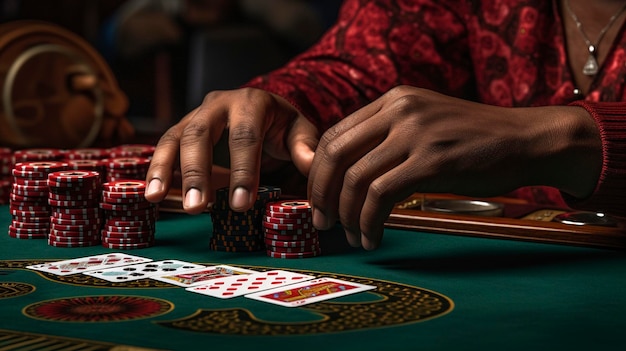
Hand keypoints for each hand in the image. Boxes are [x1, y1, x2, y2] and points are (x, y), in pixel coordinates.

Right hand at [145, 88, 318, 213]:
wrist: (262, 107)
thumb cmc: (281, 125)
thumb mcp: (299, 131)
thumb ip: (304, 147)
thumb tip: (311, 166)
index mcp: (252, 102)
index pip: (245, 136)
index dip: (243, 170)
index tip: (242, 203)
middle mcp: (219, 103)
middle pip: (201, 133)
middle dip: (197, 171)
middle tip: (197, 207)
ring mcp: (196, 114)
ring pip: (174, 136)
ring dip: (164, 169)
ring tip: (155, 198)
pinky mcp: (182, 128)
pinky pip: (164, 146)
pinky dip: (155, 169)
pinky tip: (149, 193)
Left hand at [307, 86, 601, 249]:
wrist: (526, 139)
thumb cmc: (474, 140)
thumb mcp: (425, 124)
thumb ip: (387, 138)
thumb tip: (346, 173)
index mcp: (393, 100)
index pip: (334, 134)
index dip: (317, 171)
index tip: (317, 198)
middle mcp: (399, 110)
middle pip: (335, 155)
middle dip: (320, 194)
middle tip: (321, 221)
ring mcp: (415, 133)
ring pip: (355, 179)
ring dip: (346, 215)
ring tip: (351, 235)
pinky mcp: (432, 161)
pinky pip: (381, 196)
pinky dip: (369, 222)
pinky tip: (372, 237)